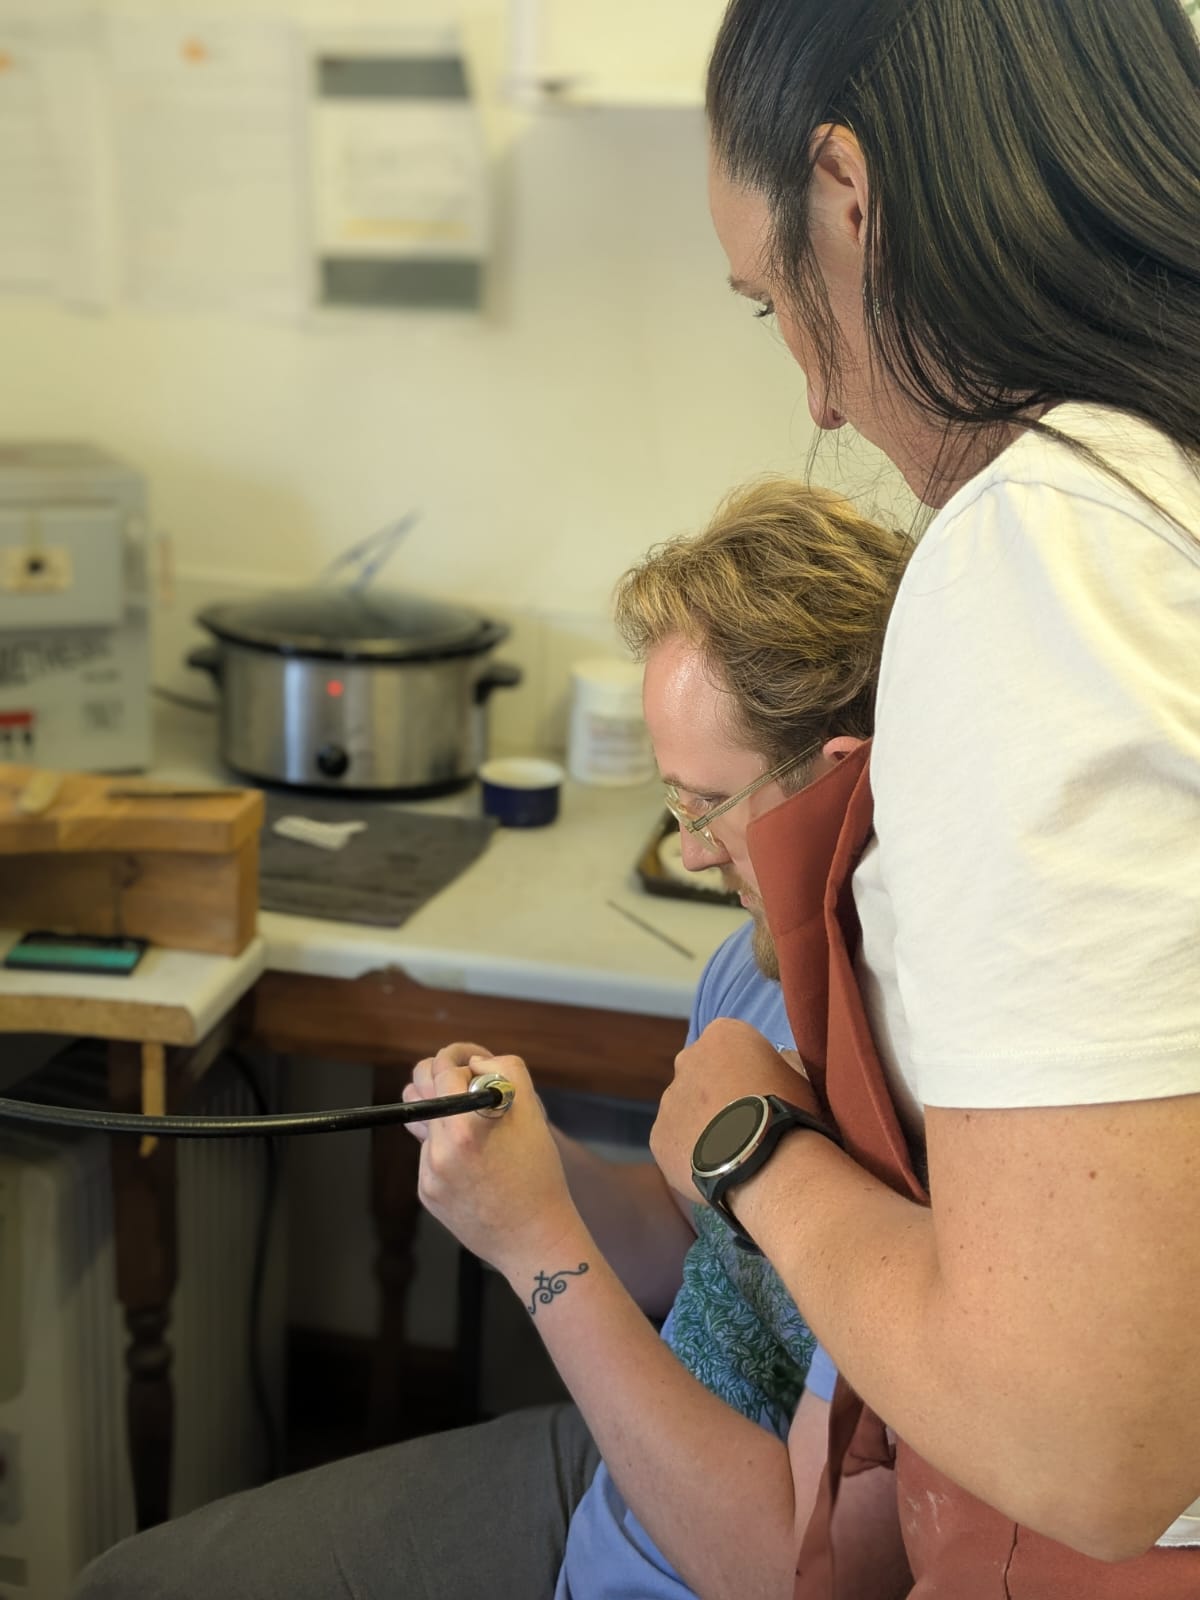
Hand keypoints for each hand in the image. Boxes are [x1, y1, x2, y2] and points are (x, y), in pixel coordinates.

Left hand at [406, 1050, 578, 1275]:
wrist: (534, 1239)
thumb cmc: (540, 1175)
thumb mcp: (532, 1113)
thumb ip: (505, 1072)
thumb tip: (473, 1064)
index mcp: (463, 1127)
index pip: (441, 1068)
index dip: (459, 1055)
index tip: (473, 1060)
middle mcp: (437, 1151)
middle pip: (417, 1090)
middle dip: (441, 1077)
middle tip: (468, 1083)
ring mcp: (428, 1175)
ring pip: (425, 1123)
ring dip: (446, 1115)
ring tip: (478, 1128)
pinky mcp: (427, 1193)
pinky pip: (430, 1155)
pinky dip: (450, 1150)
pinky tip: (479, 1165)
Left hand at [650, 1018, 820, 1196]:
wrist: (768, 1160)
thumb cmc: (791, 1112)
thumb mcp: (798, 1074)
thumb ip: (778, 1063)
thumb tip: (774, 1065)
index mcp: (722, 1035)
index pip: (729, 1046)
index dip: (746, 1072)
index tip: (762, 1094)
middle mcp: (687, 1059)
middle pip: (701, 1075)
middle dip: (716, 1095)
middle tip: (744, 1124)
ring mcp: (669, 1099)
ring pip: (685, 1111)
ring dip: (703, 1126)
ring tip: (734, 1153)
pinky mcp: (659, 1137)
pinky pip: (675, 1144)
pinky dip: (692, 1155)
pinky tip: (718, 1169)